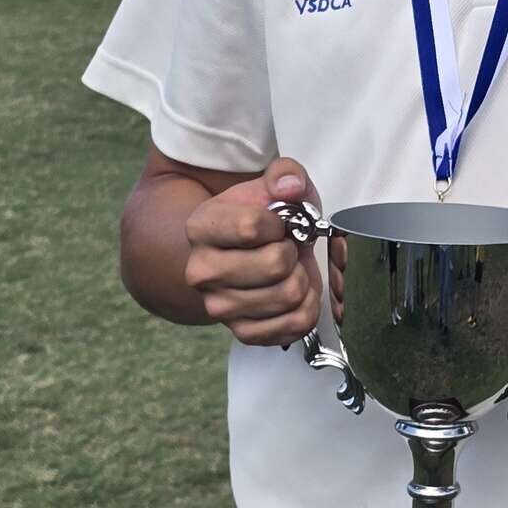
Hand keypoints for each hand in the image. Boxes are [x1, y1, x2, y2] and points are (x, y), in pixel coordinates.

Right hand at [184, 158, 322, 346]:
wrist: (249, 250)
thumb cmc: (264, 216)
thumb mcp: (275, 185)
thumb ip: (286, 174)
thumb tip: (290, 187)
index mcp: (201, 228)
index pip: (252, 227)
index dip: (279, 223)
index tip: (276, 223)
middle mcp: (200, 272)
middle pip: (275, 264)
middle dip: (293, 251)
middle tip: (285, 248)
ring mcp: (219, 307)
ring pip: (290, 294)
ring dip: (302, 278)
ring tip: (288, 268)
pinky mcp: (243, 332)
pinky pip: (295, 324)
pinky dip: (306, 306)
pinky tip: (292, 290)